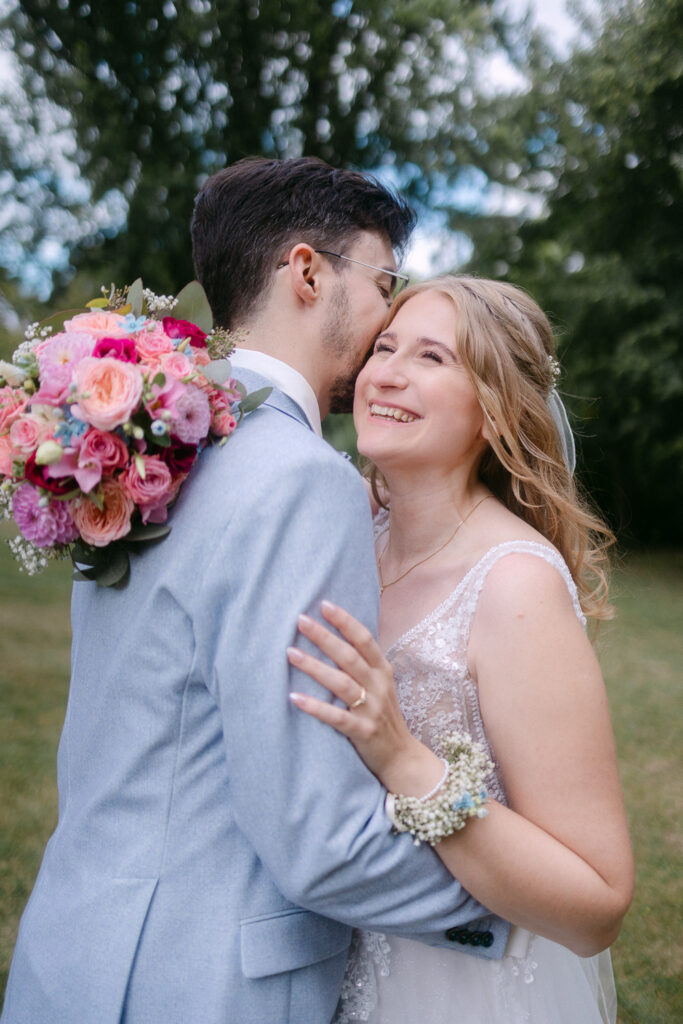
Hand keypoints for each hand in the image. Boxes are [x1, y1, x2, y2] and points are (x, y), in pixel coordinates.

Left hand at [288, 601, 440, 793]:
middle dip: (324, 637)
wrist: (402, 756)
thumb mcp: (380, 685)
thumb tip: (334, 637)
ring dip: (315, 667)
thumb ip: (363, 664)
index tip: (324, 605)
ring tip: (291, 653)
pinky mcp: (363, 731)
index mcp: (383, 671)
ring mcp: (372, 709)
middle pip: (349, 656)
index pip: (364, 640)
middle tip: (300, 620)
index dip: (345, 622)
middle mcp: (379, 686)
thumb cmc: (383, 715)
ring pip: (341, 683)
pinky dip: (315, 707)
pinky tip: (294, 698)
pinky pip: (336, 717)